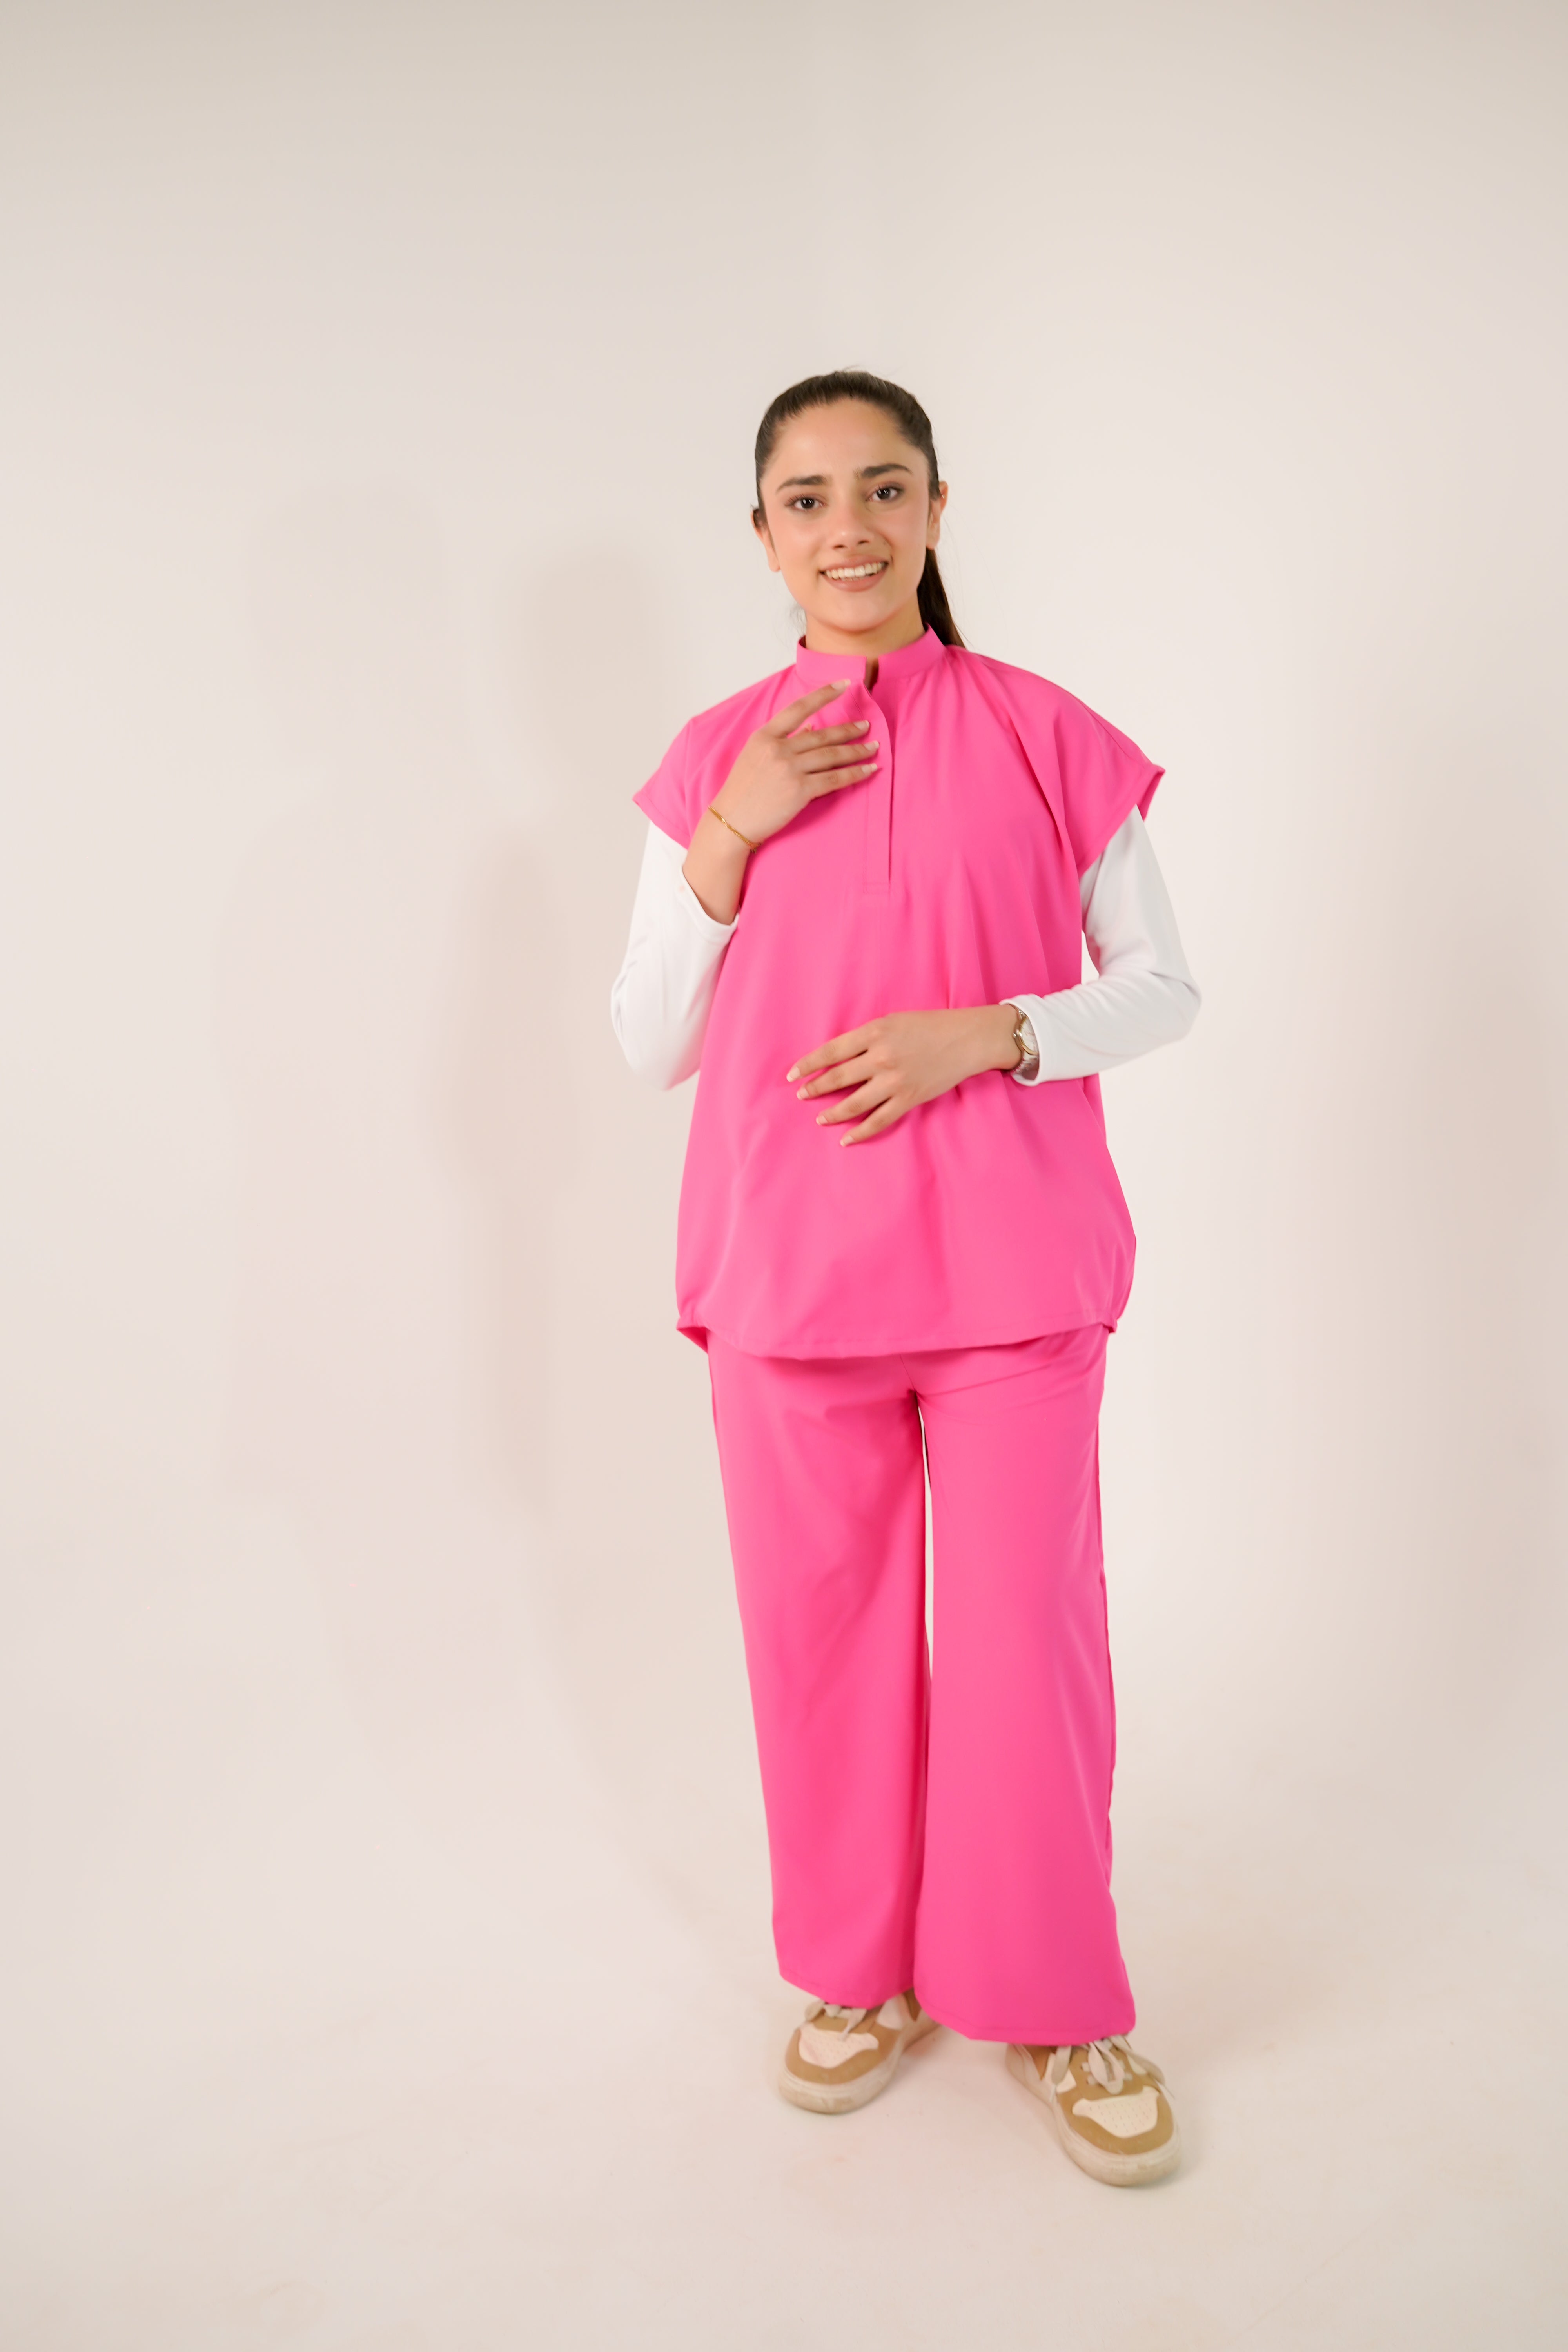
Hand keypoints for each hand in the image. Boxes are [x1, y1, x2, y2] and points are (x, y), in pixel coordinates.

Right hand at [710, 683, 878, 847]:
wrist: (731, 821)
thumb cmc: (742, 791)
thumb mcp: (755, 756)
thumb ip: (782, 740)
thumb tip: (810, 727)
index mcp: (764, 736)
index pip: (798, 708)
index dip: (823, 694)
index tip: (844, 685)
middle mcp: (778, 749)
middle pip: (822, 734)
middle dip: (848, 730)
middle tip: (866, 726)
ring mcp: (789, 769)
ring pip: (831, 755)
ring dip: (857, 751)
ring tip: (873, 747)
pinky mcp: (800, 791)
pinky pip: (834, 779)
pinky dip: (854, 774)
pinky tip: (868, 770)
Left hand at [786, 1005, 1021, 1143]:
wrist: (966, 1039)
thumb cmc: (929, 1025)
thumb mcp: (892, 1021)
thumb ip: (865, 1038)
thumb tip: (837, 1057)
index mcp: (874, 1033)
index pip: (831, 1052)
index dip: (808, 1064)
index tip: (792, 1075)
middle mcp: (881, 1057)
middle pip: (838, 1078)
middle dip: (815, 1088)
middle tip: (801, 1096)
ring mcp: (894, 1081)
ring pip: (854, 1103)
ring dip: (832, 1112)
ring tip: (819, 1118)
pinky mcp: (909, 1099)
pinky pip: (879, 1120)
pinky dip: (860, 1132)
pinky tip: (846, 1138)